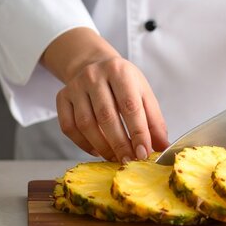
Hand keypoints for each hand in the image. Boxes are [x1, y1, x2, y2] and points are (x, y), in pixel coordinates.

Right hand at [42, 28, 168, 162]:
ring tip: (115, 157)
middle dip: (120, 144)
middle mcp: (94, 76)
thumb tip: (163, 147)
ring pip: (85, 124)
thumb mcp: (143, 94)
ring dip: (102, 146)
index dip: (137, 132)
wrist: (94, 65)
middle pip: (106, 117)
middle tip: (129, 161)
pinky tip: (97, 150)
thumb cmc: (123, 83)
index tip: (143, 153)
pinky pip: (69, 127)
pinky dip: (83, 144)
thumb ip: (154, 120)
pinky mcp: (62, 97)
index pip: (130, 106)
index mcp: (119, 71)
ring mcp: (75, 86)